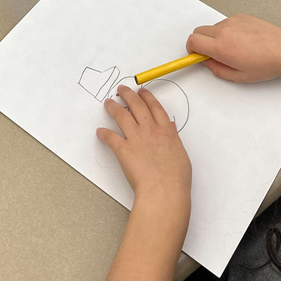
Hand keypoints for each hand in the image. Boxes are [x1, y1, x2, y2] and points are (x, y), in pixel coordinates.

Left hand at [97, 85, 191, 209]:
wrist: (164, 190)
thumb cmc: (176, 178)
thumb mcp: (180, 154)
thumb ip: (174, 138)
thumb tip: (171, 128)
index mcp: (166, 130)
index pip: (154, 107)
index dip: (147, 97)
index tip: (141, 91)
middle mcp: (150, 130)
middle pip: (137, 106)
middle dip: (128, 94)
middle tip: (121, 89)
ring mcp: (136, 138)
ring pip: (121, 115)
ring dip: (113, 107)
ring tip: (108, 102)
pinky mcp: (123, 150)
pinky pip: (110, 137)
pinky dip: (104, 133)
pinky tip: (100, 131)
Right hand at [187, 14, 280, 82]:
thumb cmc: (266, 63)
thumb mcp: (239, 76)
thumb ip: (217, 70)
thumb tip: (207, 63)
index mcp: (221, 47)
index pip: (193, 41)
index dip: (191, 49)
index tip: (196, 54)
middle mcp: (224, 31)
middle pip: (198, 31)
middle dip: (200, 42)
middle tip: (212, 53)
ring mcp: (232, 21)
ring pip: (213, 27)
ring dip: (215, 37)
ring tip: (234, 47)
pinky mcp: (240, 16)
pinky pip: (226, 23)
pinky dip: (228, 31)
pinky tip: (243, 40)